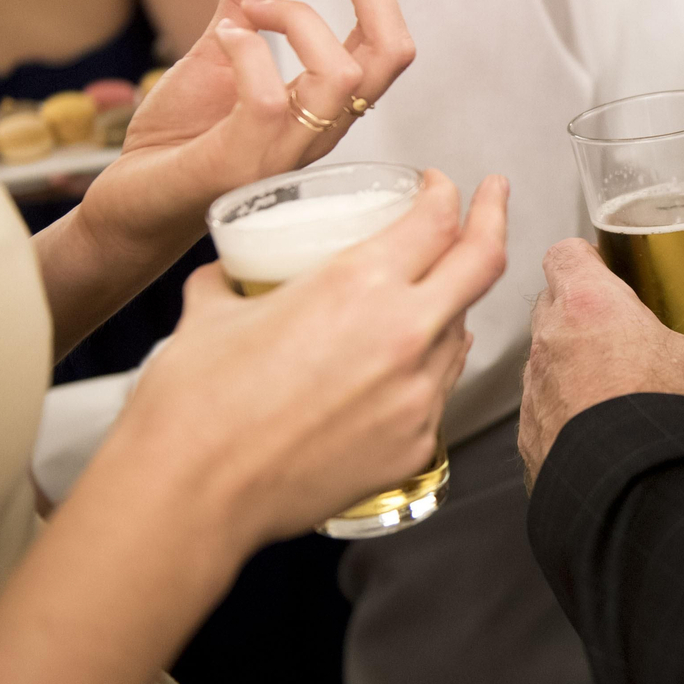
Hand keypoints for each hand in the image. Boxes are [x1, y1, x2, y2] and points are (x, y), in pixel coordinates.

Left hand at [77, 0, 415, 258]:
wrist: (132, 203)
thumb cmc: (183, 137)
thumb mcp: (223, 46)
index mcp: (330, 103)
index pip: (389, 39)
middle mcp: (325, 129)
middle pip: (391, 51)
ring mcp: (288, 151)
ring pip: (342, 74)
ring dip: (297, 16)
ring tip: (248, 7)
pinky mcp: (242, 164)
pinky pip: (267, 97)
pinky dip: (248, 49)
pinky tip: (224, 38)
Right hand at [94, 172, 508, 551]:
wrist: (190, 497)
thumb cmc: (194, 407)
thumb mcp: (211, 312)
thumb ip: (233, 280)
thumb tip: (231, 272)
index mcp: (359, 284)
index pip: (437, 219)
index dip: (446, 192)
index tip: (439, 186)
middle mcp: (404, 334)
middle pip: (483, 262)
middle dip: (493, 219)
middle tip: (492, 197)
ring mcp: (418, 395)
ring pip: (462, 331)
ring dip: (449, 306)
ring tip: (420, 299)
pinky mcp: (416, 446)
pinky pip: (439, 391)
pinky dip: (428, 368)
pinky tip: (403, 367)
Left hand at [518, 239, 683, 491]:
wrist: (641, 505)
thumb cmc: (673, 424)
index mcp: (589, 308)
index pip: (564, 254)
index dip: (586, 257)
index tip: (610, 269)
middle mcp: (550, 345)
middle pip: (553, 304)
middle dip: (583, 309)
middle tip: (626, 328)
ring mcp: (534, 394)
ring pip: (546, 359)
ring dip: (574, 362)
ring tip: (619, 383)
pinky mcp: (530, 440)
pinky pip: (544, 410)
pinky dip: (567, 411)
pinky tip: (604, 429)